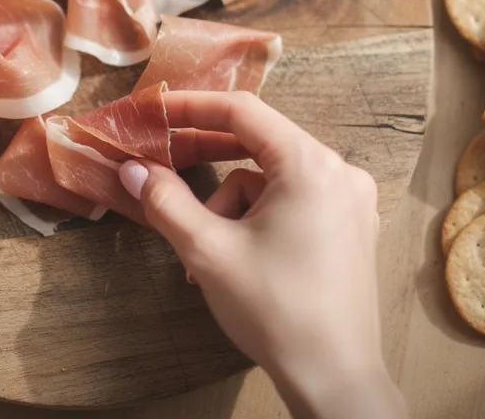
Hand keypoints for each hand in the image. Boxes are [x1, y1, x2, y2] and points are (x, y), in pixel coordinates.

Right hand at [118, 91, 403, 418]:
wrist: (334, 376)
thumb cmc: (275, 311)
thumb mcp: (207, 251)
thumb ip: (166, 201)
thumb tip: (132, 169)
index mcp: (310, 166)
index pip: (243, 113)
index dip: (191, 107)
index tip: (153, 112)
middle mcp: (339, 173)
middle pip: (259, 144)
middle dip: (206, 161)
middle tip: (162, 166)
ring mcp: (351, 202)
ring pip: (272, 180)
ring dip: (232, 205)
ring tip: (206, 253)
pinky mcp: (351, 228)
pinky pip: (294, 202)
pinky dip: (259, 219)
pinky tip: (238, 259)